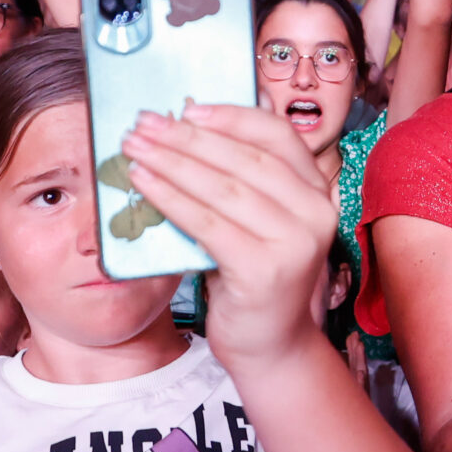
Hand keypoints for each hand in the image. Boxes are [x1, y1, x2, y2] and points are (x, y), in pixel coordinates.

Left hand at [119, 103, 337, 365]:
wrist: (267, 344)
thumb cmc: (252, 276)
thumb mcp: (256, 222)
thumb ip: (240, 181)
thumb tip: (186, 127)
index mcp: (317, 191)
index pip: (277, 135)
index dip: (231, 116)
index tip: (187, 107)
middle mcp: (316, 213)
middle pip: (246, 158)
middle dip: (188, 137)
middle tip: (144, 124)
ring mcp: (295, 242)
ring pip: (224, 188)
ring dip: (172, 163)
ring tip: (134, 149)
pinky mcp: (265, 271)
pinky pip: (208, 224)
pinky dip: (171, 199)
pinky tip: (143, 185)